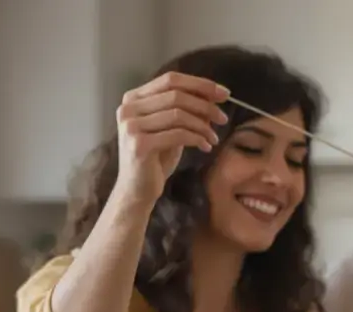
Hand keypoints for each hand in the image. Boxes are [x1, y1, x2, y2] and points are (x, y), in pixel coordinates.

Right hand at [113, 71, 229, 206]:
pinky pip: (178, 134)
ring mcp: (131, 126)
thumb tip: (214, 96)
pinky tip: (206, 146)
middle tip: (223, 118)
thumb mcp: (171, 129)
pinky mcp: (139, 144)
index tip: (224, 93)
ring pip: (178, 114)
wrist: (138, 190)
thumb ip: (185, 111)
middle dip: (205, 105)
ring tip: (214, 137)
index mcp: (134, 98)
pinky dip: (197, 138)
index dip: (200, 84)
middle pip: (176, 95)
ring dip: (203, 125)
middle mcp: (128, 108)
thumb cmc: (155, 159)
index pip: (171, 80)